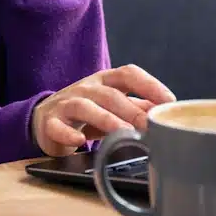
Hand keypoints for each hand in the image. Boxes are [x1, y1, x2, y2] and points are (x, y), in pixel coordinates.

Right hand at [31, 64, 175, 156]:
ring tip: (123, 133)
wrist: (45, 119)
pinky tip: (80, 141)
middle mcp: (86, 88)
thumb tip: (166, 113)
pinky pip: (57, 127)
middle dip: (132, 110)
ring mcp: (66, 103)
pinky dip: (68, 134)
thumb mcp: (113, 106)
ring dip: (106, 119)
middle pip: (110, 94)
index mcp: (105, 81)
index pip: (128, 74)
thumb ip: (138, 107)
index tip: (169, 100)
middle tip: (149, 126)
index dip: (149, 84)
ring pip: (85, 107)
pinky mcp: (50, 122)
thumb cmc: (87, 112)